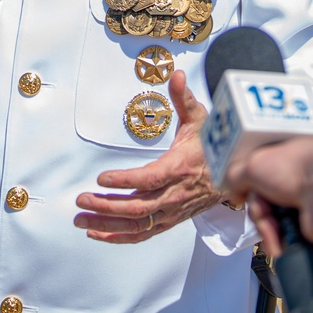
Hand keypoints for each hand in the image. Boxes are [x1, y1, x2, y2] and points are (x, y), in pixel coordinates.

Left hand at [74, 71, 221, 242]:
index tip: (102, 178)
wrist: (232, 175)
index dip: (126, 181)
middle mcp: (175, 195)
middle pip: (138, 208)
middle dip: (107, 206)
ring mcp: (171, 211)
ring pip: (137, 225)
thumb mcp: (199, 118)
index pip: (150, 179)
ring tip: (80, 219)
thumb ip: (184, 98)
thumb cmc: (212, 146)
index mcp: (180, 168)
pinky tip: (97, 232)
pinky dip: (119, 236)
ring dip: (107, 224)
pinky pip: (142, 234)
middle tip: (82, 199)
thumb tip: (177, 75)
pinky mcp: (168, 220)